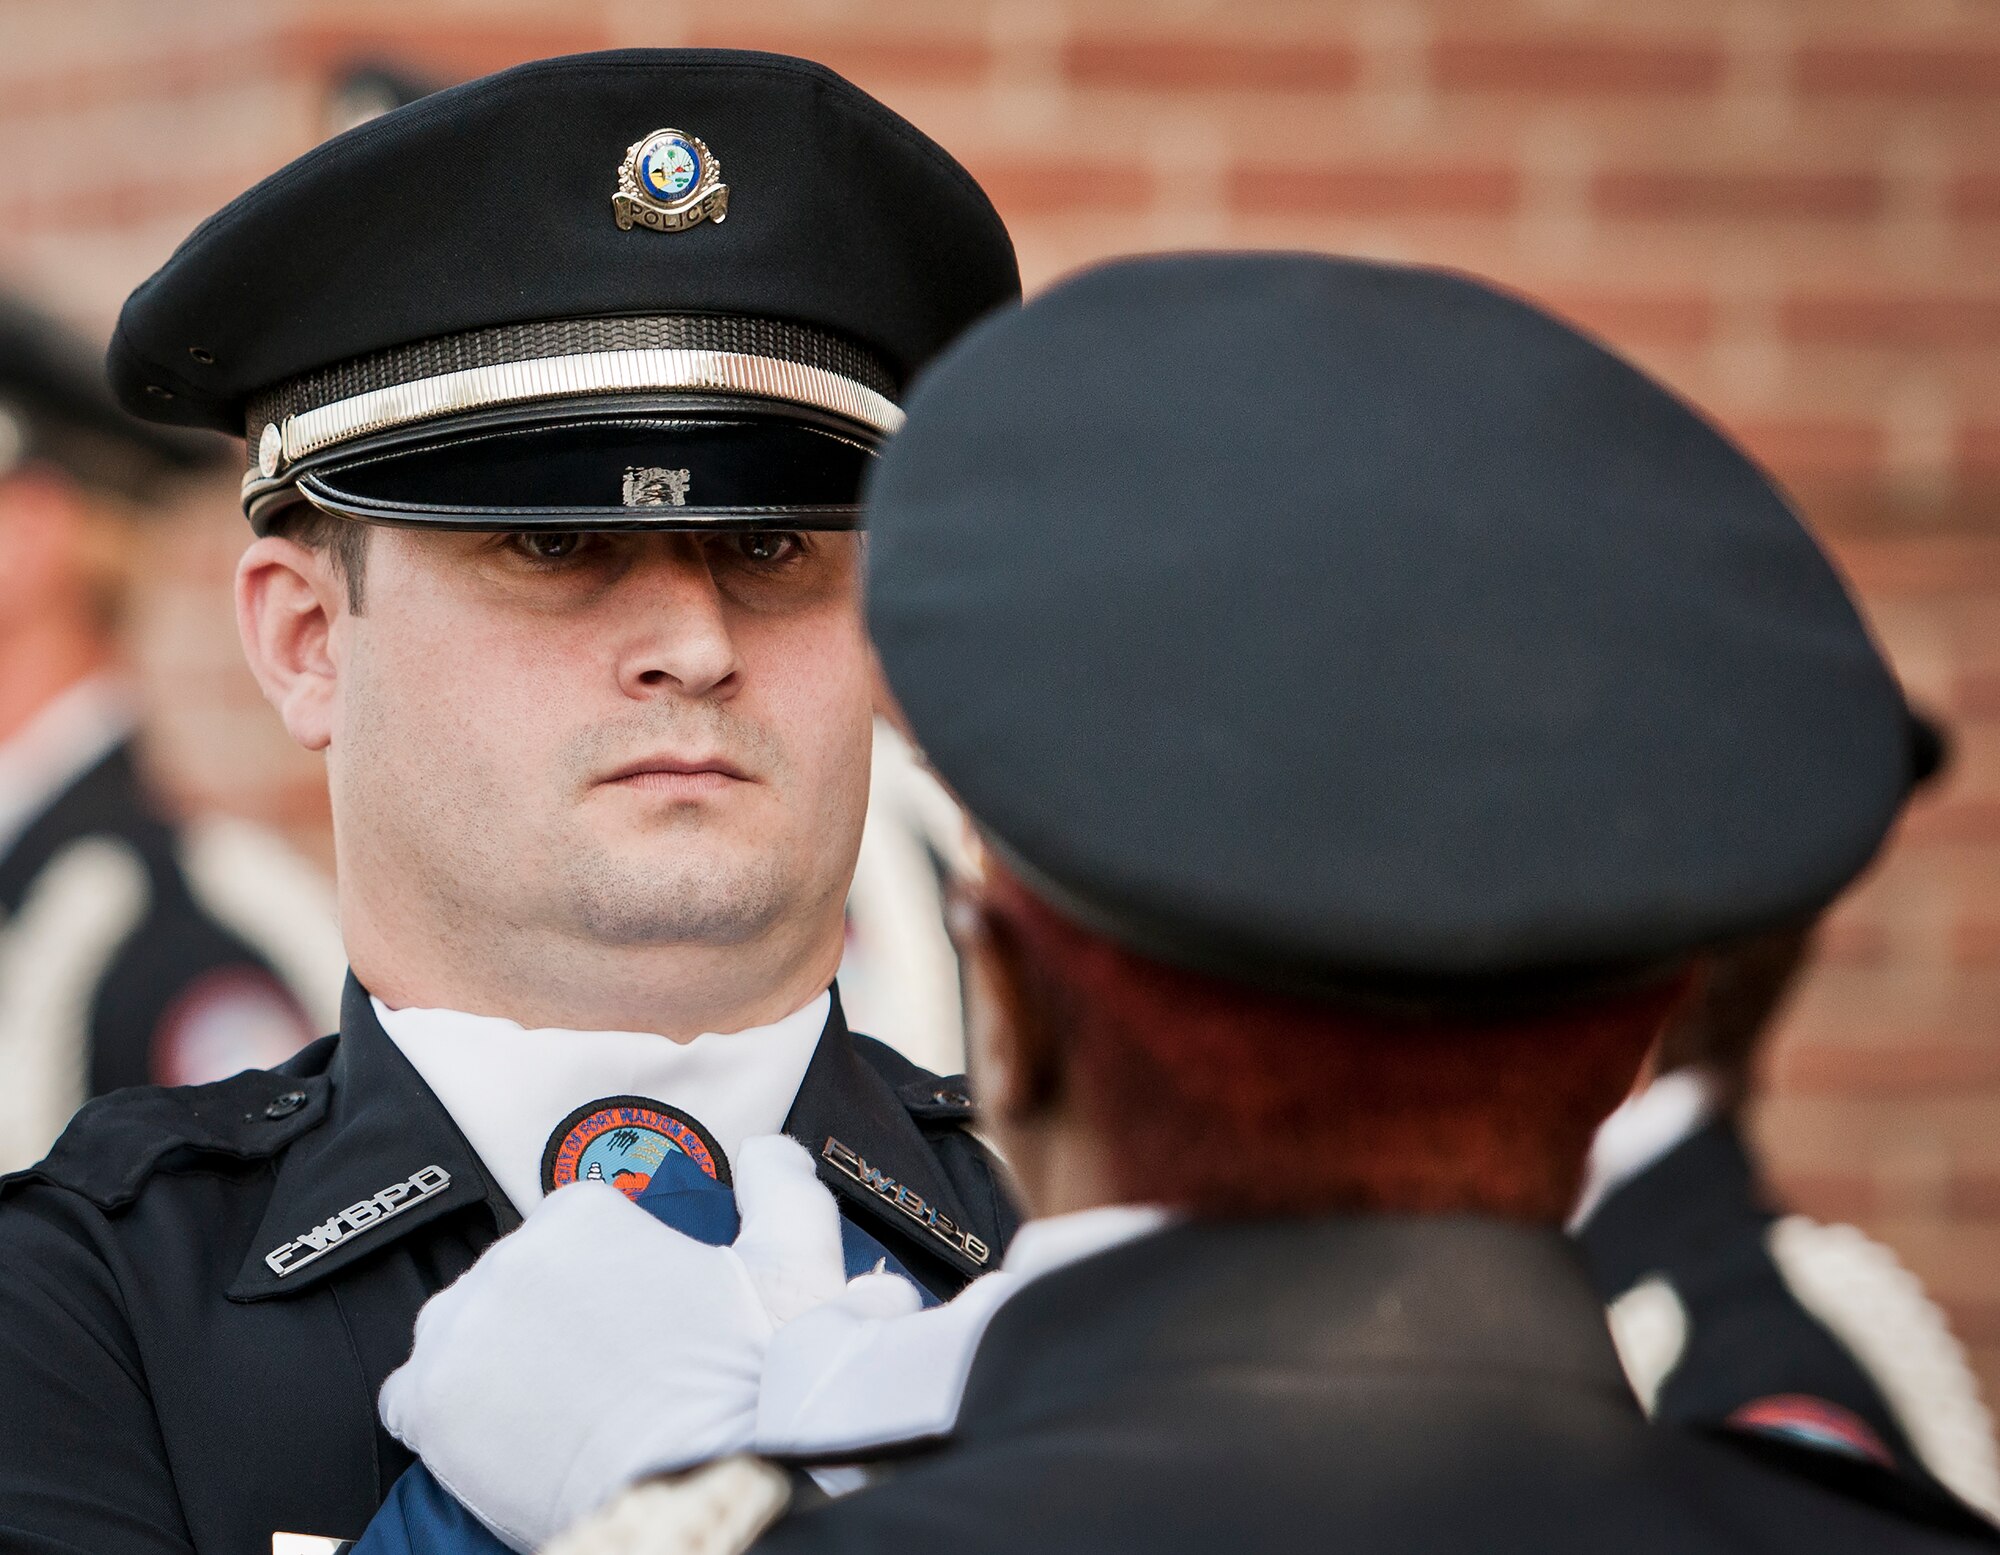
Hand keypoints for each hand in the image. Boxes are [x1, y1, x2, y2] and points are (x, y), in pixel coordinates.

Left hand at [378, 1135, 849, 1552]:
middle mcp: (510, 1256)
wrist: (701, 1483)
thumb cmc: (747, 1384)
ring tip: (554, 1406)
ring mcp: (461, 1329)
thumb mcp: (792, 1267)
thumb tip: (768, 1147)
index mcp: (582, 1213)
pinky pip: (412, 1395)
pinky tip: (502, 1432)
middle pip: (514, 1279)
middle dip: (549, 1317)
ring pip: (463, 1331)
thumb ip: (781, 1187)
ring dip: (496, 1359)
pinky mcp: (427, 1402)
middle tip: (604, 1371)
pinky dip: (447, 1412)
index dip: (607, 1280)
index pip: (570, 1230)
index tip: (632, 1321)